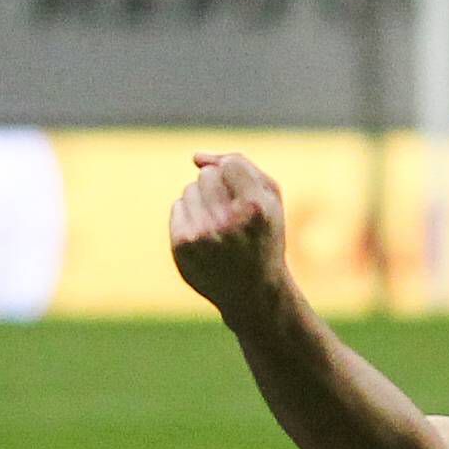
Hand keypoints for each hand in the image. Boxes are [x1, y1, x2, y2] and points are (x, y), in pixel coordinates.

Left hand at [170, 152, 291, 316]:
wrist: (253, 290)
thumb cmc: (264, 236)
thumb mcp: (270, 198)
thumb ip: (241, 164)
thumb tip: (196, 157)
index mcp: (255, 208)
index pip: (229, 164)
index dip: (236, 177)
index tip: (245, 198)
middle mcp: (227, 222)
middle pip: (206, 175)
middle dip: (218, 189)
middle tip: (233, 217)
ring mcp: (202, 235)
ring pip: (189, 190)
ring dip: (203, 203)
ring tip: (220, 229)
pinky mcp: (182, 246)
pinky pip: (178, 207)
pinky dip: (190, 217)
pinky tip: (205, 237)